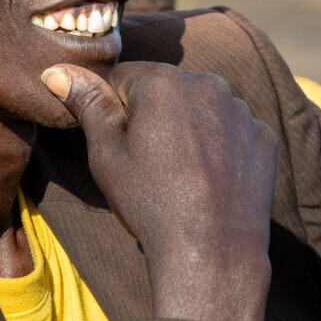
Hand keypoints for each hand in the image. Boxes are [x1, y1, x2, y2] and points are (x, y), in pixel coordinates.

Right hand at [41, 62, 276, 320]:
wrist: (212, 251)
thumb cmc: (150, 202)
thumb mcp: (106, 154)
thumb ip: (88, 103)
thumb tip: (57, 69)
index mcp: (163, 80)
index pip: (125, 79)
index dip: (116, 112)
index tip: (121, 148)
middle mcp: (208, 82)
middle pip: (167, 90)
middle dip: (155, 115)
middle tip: (151, 165)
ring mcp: (241, 109)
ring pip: (202, 108)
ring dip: (190, 128)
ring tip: (182, 175)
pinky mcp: (263, 136)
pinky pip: (233, 130)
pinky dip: (221, 147)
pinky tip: (211, 180)